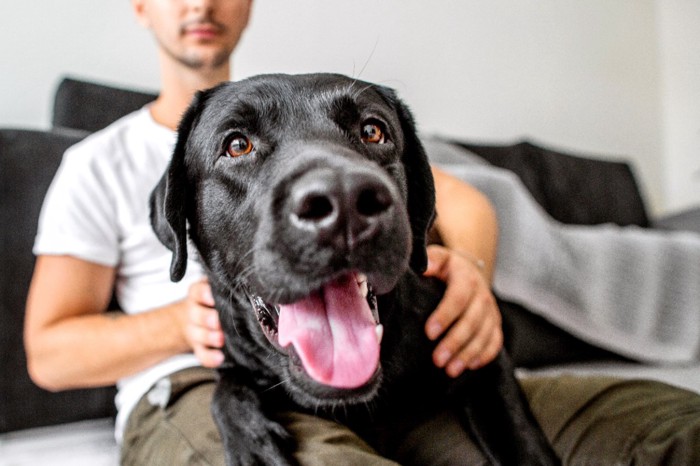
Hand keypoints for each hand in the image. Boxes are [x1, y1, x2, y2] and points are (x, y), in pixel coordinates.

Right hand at [180, 279, 224, 367]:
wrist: (195, 320)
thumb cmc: (215, 301)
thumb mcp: (217, 290)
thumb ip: (229, 288)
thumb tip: (253, 287)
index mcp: (199, 294)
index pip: (198, 291)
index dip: (204, 294)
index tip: (213, 299)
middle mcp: (195, 311)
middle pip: (196, 314)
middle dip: (207, 318)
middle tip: (218, 322)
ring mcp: (195, 330)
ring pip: (198, 334)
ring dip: (209, 337)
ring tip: (221, 340)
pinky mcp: (198, 347)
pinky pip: (202, 354)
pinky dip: (209, 358)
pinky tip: (219, 358)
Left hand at [423, 245, 502, 376]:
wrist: (465, 269)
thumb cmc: (443, 267)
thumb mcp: (436, 258)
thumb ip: (429, 261)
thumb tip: (423, 267)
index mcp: (465, 275)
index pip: (458, 297)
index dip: (444, 316)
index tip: (429, 333)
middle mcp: (482, 293)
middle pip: (472, 320)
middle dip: (455, 342)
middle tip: (437, 360)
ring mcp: (491, 310)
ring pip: (485, 334)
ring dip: (468, 353)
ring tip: (450, 370)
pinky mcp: (495, 323)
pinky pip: (495, 341)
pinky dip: (484, 355)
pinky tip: (469, 366)